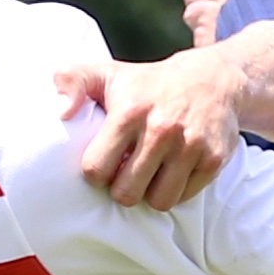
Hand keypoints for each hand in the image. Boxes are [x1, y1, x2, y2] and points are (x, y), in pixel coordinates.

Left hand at [61, 51, 242, 209]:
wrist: (213, 79)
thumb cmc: (149, 83)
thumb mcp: (107, 73)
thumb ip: (72, 81)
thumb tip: (60, 112)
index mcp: (129, 111)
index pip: (96, 169)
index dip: (97, 172)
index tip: (105, 161)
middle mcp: (161, 129)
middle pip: (126, 194)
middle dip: (123, 188)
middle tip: (128, 172)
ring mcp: (190, 145)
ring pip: (158, 201)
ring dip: (151, 193)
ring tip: (150, 174)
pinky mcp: (213, 159)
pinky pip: (184, 197)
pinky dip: (177, 190)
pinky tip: (173, 170)